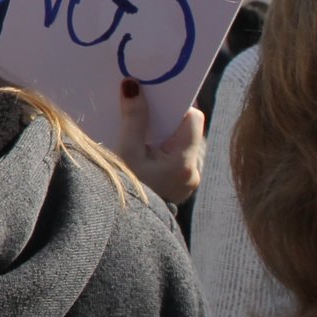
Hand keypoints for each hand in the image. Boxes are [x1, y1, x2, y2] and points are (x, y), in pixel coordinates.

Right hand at [114, 77, 205, 203]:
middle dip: (165, 116)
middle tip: (144, 105)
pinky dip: (161, 150)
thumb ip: (133, 118)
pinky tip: (143, 150)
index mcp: (184, 160)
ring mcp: (188, 181)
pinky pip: (175, 158)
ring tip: (140, 128)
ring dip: (162, 134)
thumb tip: (133, 85)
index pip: (193, 118)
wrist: (124, 231)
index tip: (155, 95)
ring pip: (180, 144)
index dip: (176, 102)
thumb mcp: (124, 152)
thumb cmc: (123, 190)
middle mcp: (193, 170)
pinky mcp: (180, 187)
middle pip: (186, 130)